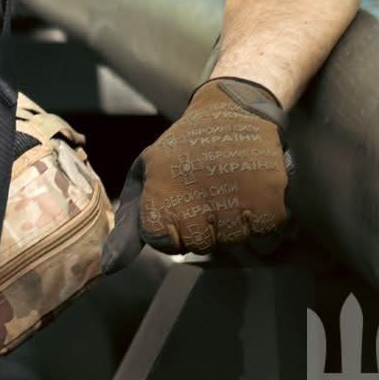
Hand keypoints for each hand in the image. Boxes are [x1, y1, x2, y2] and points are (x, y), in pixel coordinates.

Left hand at [100, 76, 292, 274]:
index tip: (177, 200)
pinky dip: (261, 224)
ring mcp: (235, 204)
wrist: (233, 111)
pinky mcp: (270, 204)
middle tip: (205, 191)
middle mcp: (197, 199)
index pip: (161, 242)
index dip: (170, 226)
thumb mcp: (147, 174)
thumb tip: (108, 268)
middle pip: (198, 247)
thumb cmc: (184, 149)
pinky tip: (251, 194)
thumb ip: (130, 226)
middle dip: (201, 227)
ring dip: (231, 224)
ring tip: (228, 187)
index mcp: (161, 190)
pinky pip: (265, 240)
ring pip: (232, 244)